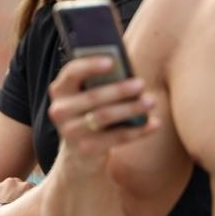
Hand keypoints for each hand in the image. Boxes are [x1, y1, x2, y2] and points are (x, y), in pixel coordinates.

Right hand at [44, 56, 157, 172]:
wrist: (80, 154)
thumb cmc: (90, 112)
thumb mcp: (87, 95)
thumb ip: (100, 80)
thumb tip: (128, 69)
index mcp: (60, 90)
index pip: (71, 73)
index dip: (90, 66)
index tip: (111, 61)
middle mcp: (60, 111)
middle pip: (92, 97)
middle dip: (119, 89)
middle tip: (141, 83)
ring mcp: (71, 132)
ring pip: (105, 117)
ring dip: (131, 108)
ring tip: (151, 101)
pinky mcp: (86, 149)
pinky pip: (117, 137)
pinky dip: (138, 130)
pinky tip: (154, 123)